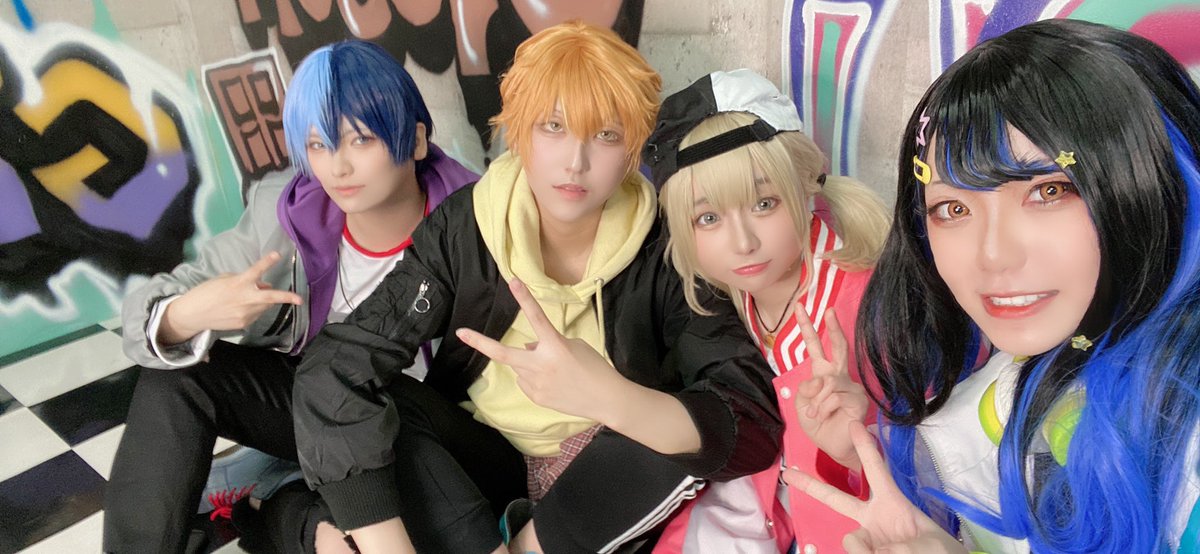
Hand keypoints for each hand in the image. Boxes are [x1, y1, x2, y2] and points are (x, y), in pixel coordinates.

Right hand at [159, 251, 302, 343]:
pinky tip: (242, 307)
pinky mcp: (244, 324)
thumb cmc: (207, 292)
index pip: (255, 271)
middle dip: (287, 298)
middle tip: (300, 299)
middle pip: (271, 298)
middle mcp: (245, 299)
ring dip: (264, 300)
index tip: (277, 254)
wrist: (193, 315)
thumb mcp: (224, 280)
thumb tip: (264, 285)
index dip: (267, 262)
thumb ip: (245, 280)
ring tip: (251, 297)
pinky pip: (257, 314)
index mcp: (238, 284)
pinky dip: (255, 309)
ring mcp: (245, 314)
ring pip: (265, 306)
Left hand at [455, 279, 627, 420]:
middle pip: (503, 354)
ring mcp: (536, 384)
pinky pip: (526, 382)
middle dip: (480, 343)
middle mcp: (541, 365)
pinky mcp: (536, 397)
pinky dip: (534, 378)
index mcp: (555, 346)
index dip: (524, 298)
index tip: (513, 281)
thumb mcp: (574, 346)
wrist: (606, 399)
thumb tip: (528, 347)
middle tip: (461, 333)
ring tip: (553, 369)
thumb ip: (547, 344)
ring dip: (527, 362)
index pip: (536, 318)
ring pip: (519, 367)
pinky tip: (554, 382)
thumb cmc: (595, 368)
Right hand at [783, 422, 965, 553]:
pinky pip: (854, 553)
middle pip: (837, 500)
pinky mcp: (863, 552)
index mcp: (892, 504)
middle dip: (812, 486)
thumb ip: (901, 545)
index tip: (854, 424)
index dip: (865, 449)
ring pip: (852, 541)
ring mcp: (866, 539)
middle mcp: (873, 520)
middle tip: (789, 473)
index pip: (876, 471)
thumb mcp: (929, 544)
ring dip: (870, 550)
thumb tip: (872, 548)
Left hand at [793, 307, 869, 469]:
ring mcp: (850, 386)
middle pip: (837, 346)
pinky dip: (823, 408)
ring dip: (815, 401)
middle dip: (832, 328)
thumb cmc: (819, 424)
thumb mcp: (801, 404)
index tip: (800, 307)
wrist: (833, 447)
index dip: (808, 327)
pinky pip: (834, 396)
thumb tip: (820, 380)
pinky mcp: (858, 399)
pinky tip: (825, 417)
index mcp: (822, 373)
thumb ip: (805, 388)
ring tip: (814, 414)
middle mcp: (838, 376)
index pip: (815, 346)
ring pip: (828, 382)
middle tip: (829, 310)